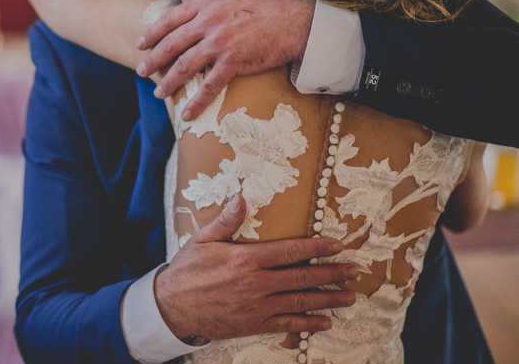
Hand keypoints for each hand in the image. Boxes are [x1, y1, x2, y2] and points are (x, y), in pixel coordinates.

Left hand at [136, 0, 314, 120]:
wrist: (297, 21)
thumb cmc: (269, 4)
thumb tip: (182, 0)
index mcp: (206, 4)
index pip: (170, 18)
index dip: (152, 32)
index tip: (141, 44)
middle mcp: (208, 22)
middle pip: (171, 44)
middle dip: (153, 60)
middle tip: (141, 71)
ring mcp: (219, 43)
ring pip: (184, 66)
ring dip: (168, 82)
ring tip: (159, 92)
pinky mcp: (234, 62)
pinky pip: (209, 86)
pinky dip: (196, 102)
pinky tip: (186, 113)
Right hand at [154, 194, 357, 340]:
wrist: (170, 307)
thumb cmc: (187, 270)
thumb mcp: (202, 239)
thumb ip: (226, 220)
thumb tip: (241, 197)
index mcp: (245, 259)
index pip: (289, 251)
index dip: (316, 248)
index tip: (337, 245)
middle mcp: (255, 284)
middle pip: (301, 277)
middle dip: (331, 273)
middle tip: (353, 270)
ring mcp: (256, 307)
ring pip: (300, 302)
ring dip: (327, 299)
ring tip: (349, 296)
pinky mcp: (252, 325)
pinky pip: (287, 325)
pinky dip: (308, 323)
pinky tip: (325, 321)